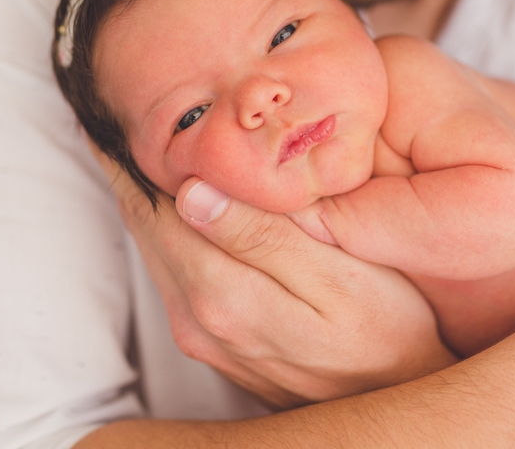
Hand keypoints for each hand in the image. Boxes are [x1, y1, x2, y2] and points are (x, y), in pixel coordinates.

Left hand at [96, 149, 455, 407]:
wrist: (396, 401)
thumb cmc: (387, 329)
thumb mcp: (339, 277)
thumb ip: (265, 236)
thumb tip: (192, 192)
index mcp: (220, 295)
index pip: (154, 206)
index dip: (135, 156)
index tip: (118, 113)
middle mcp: (196, 319)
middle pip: (146, 225)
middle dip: (133, 170)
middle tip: (120, 116)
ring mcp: (202, 334)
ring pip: (158, 248)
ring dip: (149, 197)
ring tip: (147, 146)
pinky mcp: (215, 340)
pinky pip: (176, 270)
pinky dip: (170, 228)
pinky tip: (187, 200)